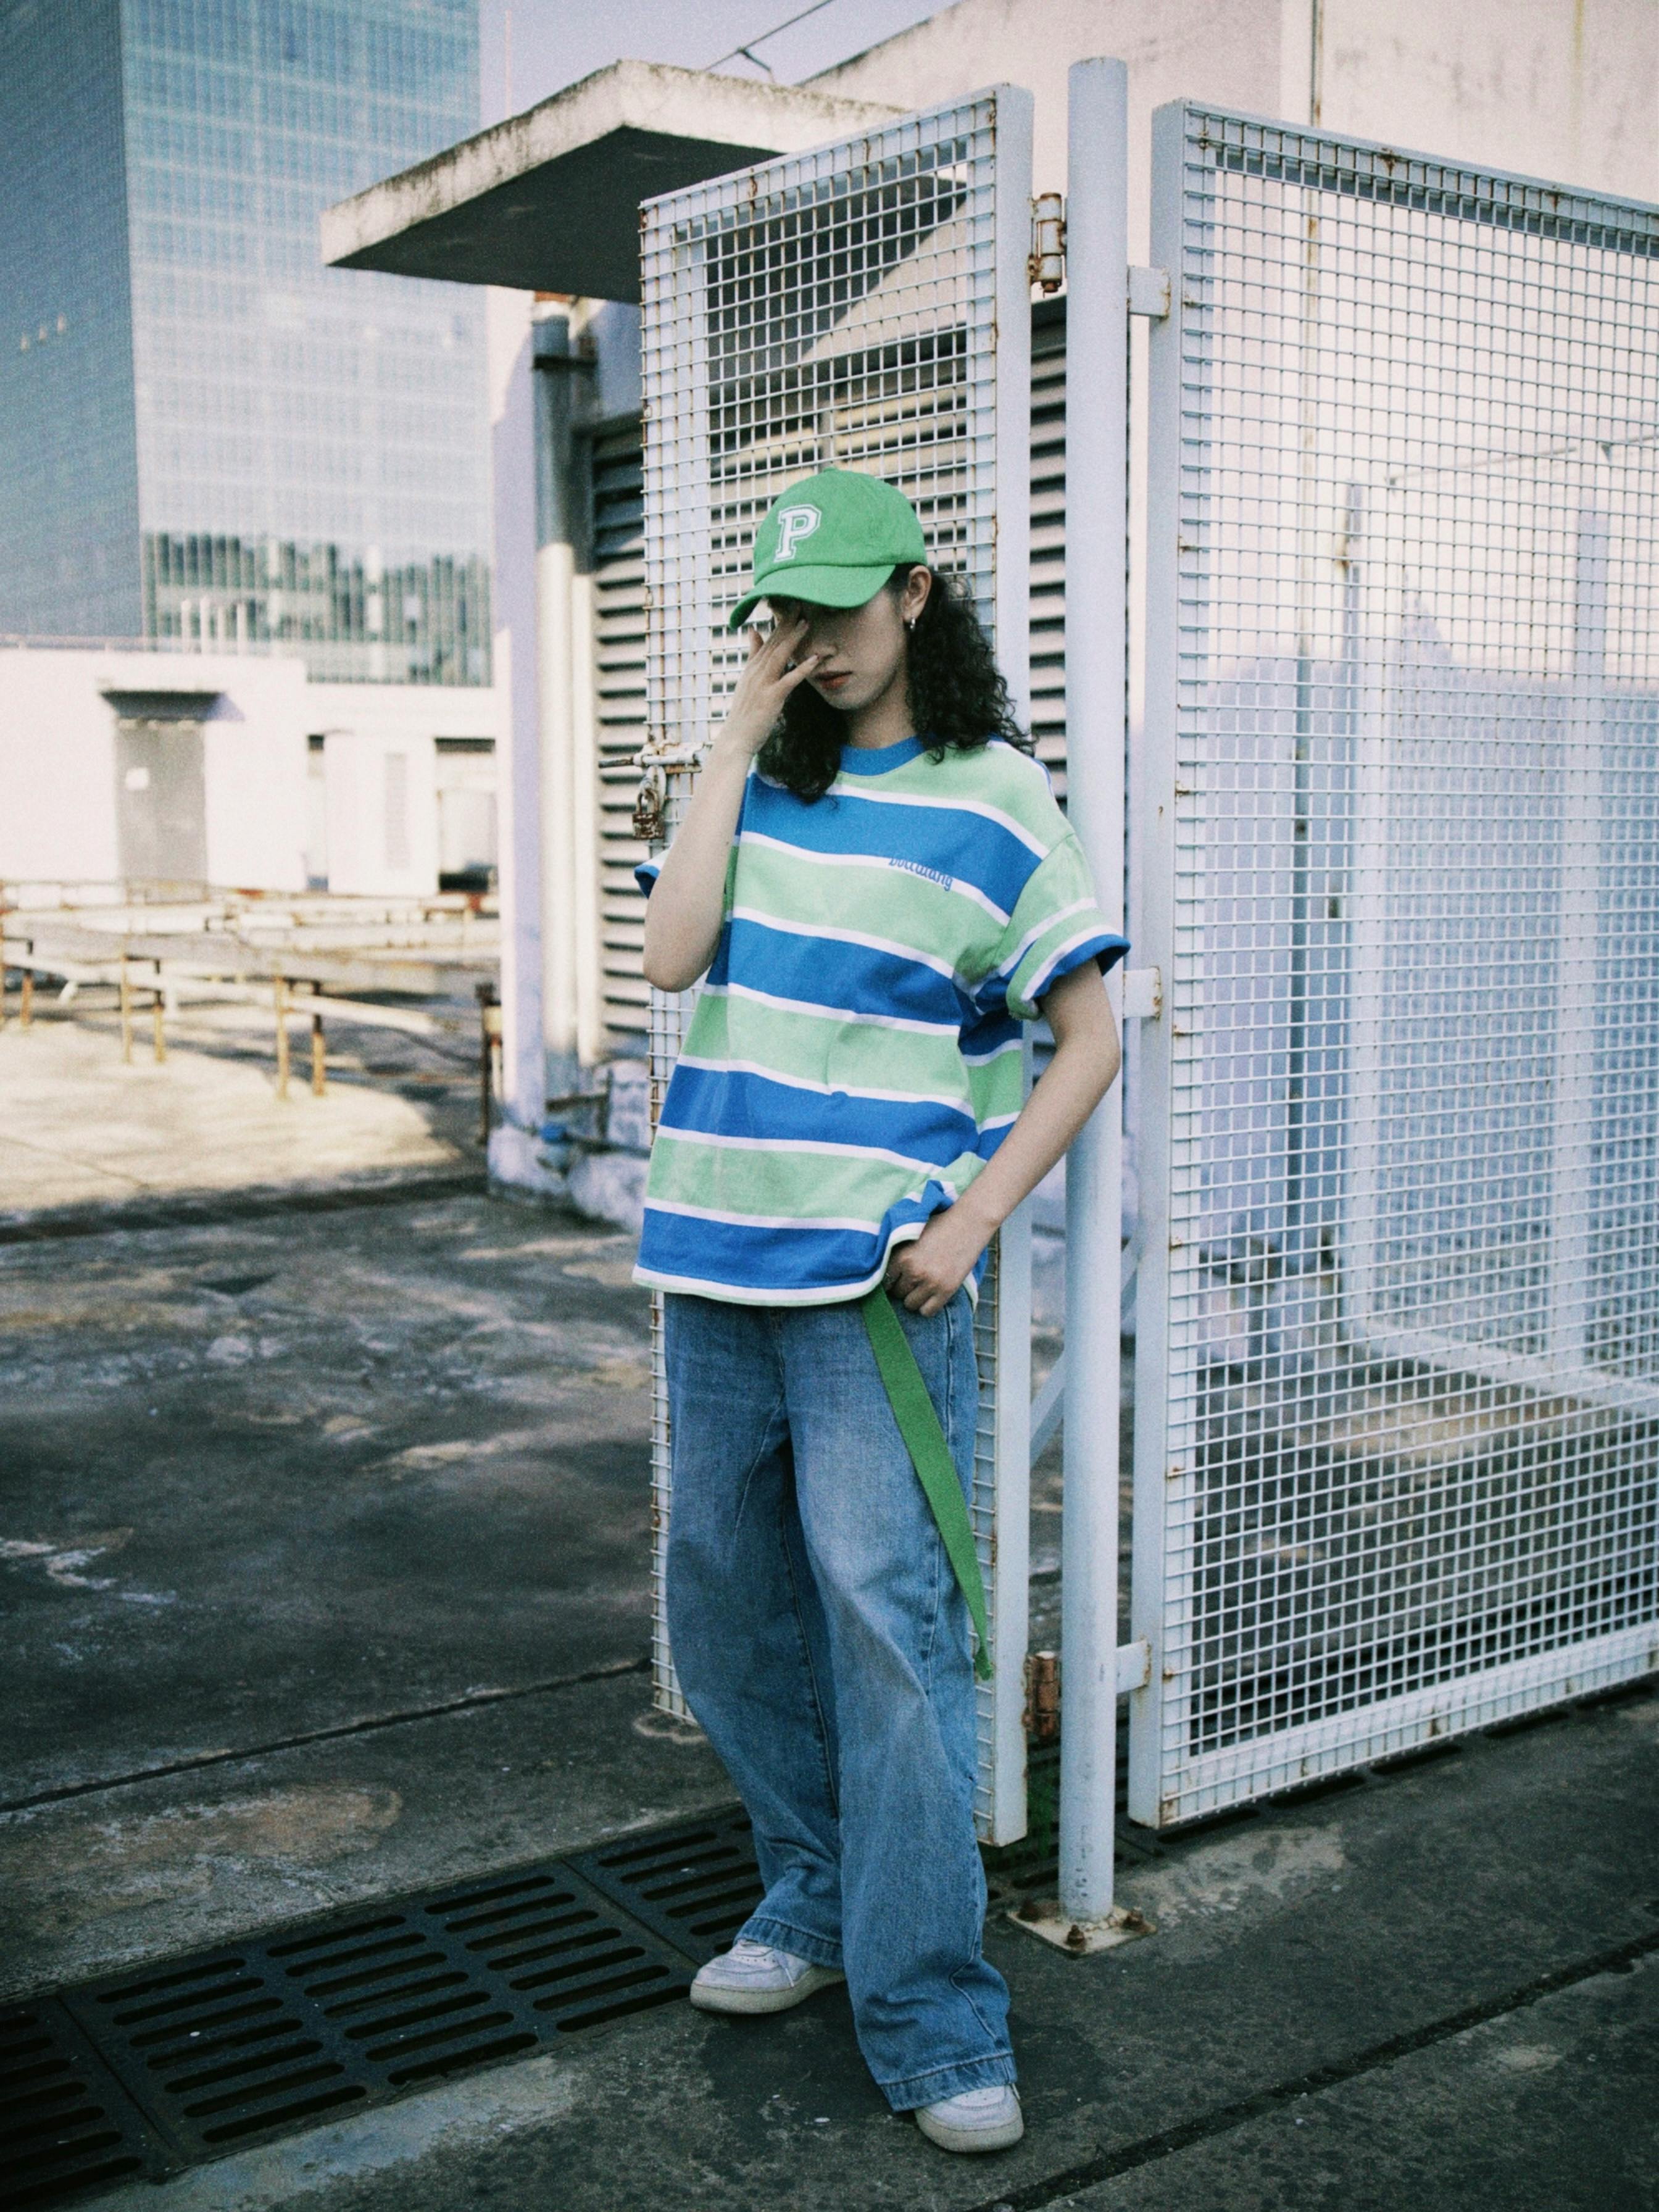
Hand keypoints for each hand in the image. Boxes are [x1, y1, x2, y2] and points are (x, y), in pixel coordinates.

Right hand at [717, 617, 821, 755]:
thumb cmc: (745, 712)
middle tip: (801, 603)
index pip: (767, 639)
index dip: (780, 622)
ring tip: (807, 623)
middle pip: (773, 642)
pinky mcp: (771, 697)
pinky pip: (789, 679)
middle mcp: (756, 671)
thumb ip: (753, 655)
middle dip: (787, 623)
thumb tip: (753, 631)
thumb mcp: (748, 680)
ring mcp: (763, 684)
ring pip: (780, 655)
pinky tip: (814, 658)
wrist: (736, 738)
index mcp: (752, 667)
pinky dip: (802, 668)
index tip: (792, 607)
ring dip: (793, 639)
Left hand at [884, 1202, 992, 1317]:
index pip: (885, 1280)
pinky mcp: (946, 1290)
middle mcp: (914, 1271)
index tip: (899, 1278)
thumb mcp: (913, 1235)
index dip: (892, 1280)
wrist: (969, 1223)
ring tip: (923, 1287)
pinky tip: (932, 1295)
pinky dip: (927, 1306)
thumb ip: (900, 1252)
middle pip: (897, 1293)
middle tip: (914, 1281)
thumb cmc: (940, 1225)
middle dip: (903, 1288)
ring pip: (910, 1304)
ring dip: (914, 1298)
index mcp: (902, 1256)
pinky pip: (927, 1311)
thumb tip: (883, 1269)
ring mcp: (930, 1283)